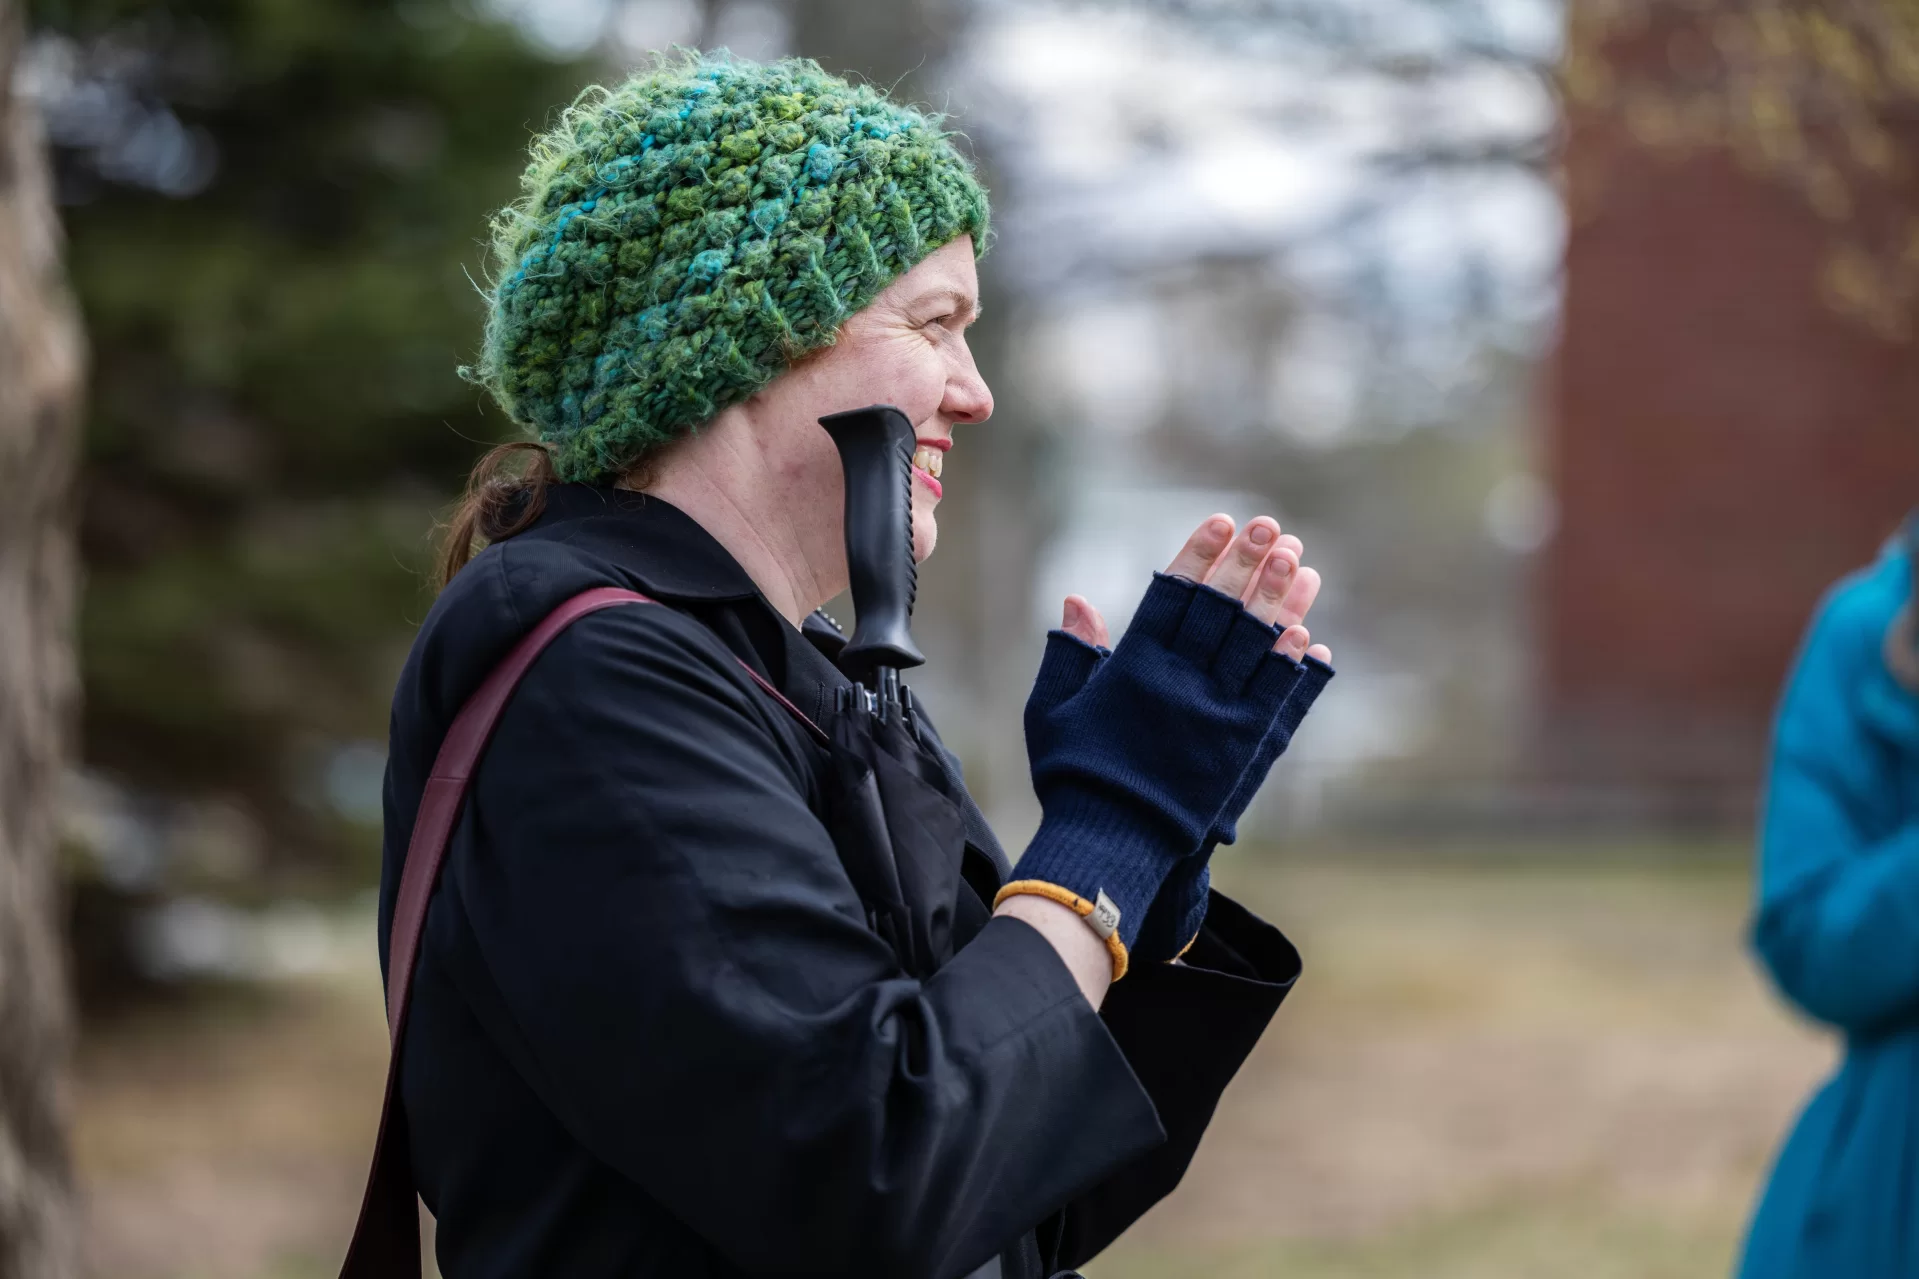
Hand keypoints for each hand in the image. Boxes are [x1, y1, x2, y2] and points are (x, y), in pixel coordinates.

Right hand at [1054, 515, 1337, 965]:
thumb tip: (1078, 599)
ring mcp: (1213, 713)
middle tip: (1271, 526)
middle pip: (1220, 608)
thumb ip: (1070, 655)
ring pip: (1252, 643)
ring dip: (1278, 599)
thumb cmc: (1073, 776)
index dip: (1200, 554)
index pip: (1174, 594)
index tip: (1223, 522)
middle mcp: (1178, 682)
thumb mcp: (1052, 711)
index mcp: (1132, 667)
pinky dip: (1287, 663)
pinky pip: (1271, 695)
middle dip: (1247, 562)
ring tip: (1298, 560)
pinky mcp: (1238, 746)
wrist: (1108, 843)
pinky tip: (1305, 633)